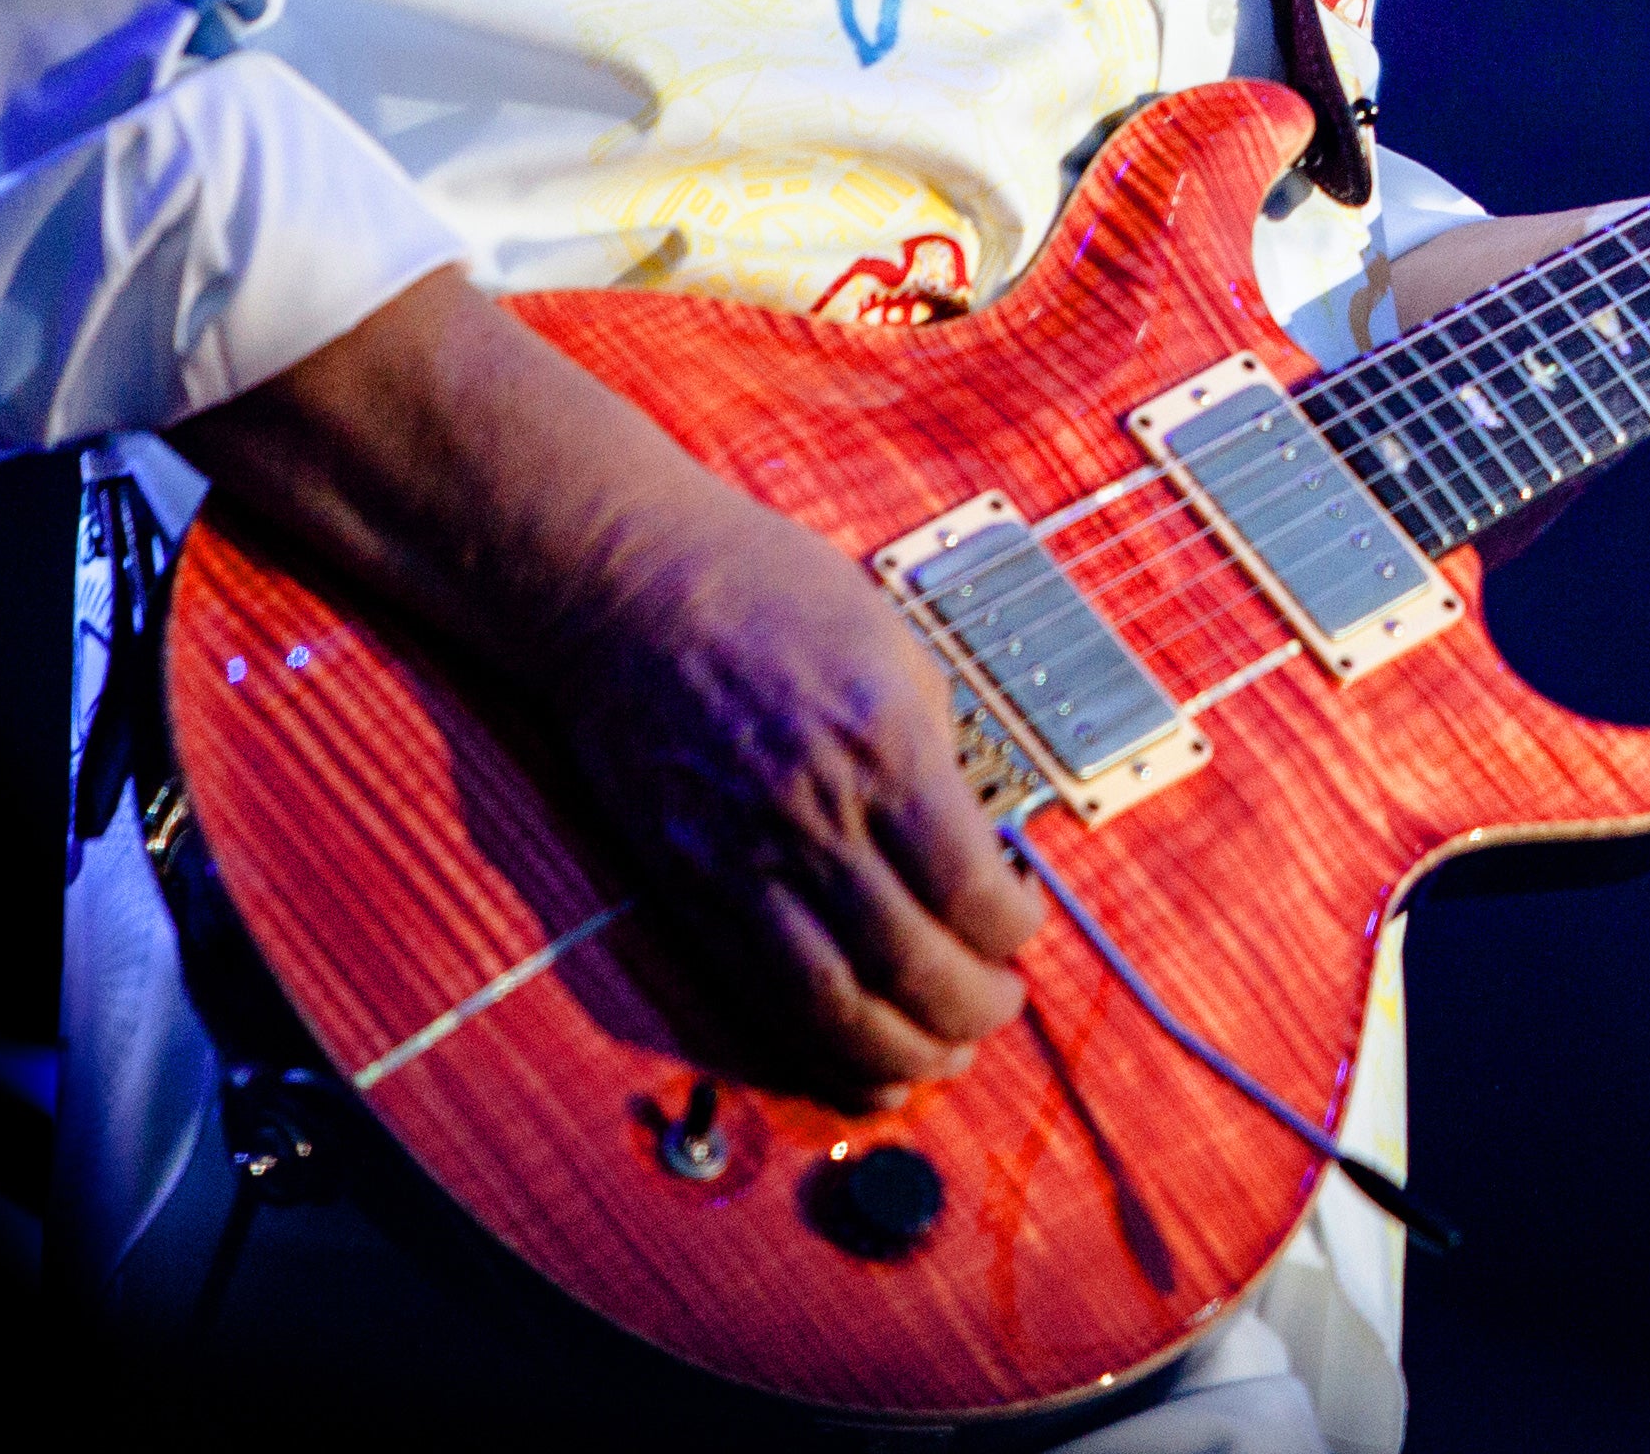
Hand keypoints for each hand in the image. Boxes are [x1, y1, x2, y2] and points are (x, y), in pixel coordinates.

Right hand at [530, 485, 1047, 1109]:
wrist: (626, 583)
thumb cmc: (763, 590)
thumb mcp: (892, 643)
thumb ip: (935, 749)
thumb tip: (975, 840)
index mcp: (880, 744)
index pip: (970, 887)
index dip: (1014, 931)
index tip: (1023, 928)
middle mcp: (813, 813)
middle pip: (912, 965)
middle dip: (973, 1011)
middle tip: (996, 1007)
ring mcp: (741, 858)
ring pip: (833, 1008)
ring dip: (902, 1055)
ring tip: (942, 1055)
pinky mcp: (687, 886)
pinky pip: (759, 997)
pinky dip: (819, 1052)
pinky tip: (863, 1066)